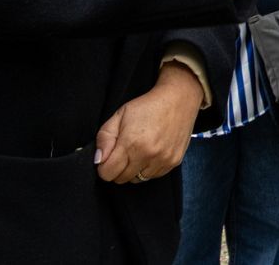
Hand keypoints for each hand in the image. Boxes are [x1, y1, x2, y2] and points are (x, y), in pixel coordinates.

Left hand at [94, 62, 204, 183]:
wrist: (179, 99)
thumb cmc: (147, 106)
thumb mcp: (119, 115)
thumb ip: (104, 138)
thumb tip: (98, 160)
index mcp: (131, 142)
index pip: (107, 173)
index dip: (104, 166)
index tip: (109, 156)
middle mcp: (148, 155)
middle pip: (121, 179)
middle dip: (118, 168)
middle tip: (124, 151)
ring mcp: (163, 160)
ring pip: (137, 179)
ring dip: (134, 169)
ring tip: (139, 150)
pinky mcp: (173, 162)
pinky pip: (153, 176)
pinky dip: (148, 168)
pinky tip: (152, 152)